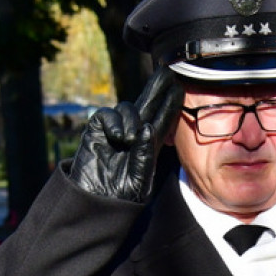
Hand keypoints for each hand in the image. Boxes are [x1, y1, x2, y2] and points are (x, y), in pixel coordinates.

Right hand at [68, 66, 183, 201]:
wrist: (95, 203)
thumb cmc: (120, 196)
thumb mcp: (139, 180)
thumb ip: (145, 156)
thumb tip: (147, 127)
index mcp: (149, 145)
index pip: (162, 119)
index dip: (170, 104)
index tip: (180, 88)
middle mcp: (134, 134)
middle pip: (148, 105)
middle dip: (157, 89)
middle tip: (168, 72)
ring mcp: (115, 131)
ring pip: (128, 108)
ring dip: (132, 118)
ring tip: (128, 140)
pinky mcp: (97, 131)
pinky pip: (107, 114)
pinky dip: (113, 122)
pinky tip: (117, 137)